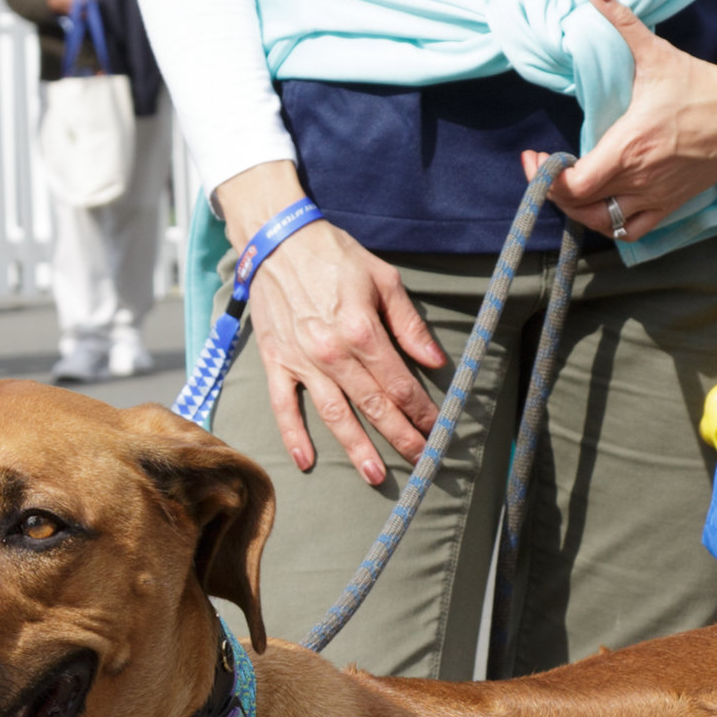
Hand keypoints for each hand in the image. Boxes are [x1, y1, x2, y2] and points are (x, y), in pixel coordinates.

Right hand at [214, 165, 446, 488]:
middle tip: (422, 462)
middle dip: (400, 436)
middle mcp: (332, 352)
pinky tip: (307, 461)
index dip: (422, 410)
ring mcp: (302, 361)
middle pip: (372, 405)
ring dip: (356, 447)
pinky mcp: (277, 362)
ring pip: (333, 414)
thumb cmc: (335, 256)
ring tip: (375, 475)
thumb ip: (409, 324)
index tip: (439, 428)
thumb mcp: (383, 279)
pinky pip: (284, 406)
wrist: (277, 241)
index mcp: (362, 330)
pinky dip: (294, 434)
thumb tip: (435, 360)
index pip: (399, 383)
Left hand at [537, 0, 716, 242]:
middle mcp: (641, 177)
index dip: (545, 178)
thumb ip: (621, 20)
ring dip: (578, 211)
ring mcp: (657, 195)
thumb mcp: (656, 52)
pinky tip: (600, 205)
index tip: (535, 157)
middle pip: (581, 206)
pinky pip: (632, 231)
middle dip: (553, 190)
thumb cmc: (699, 84)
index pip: (575, 184)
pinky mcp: (672, 204)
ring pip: (603, 223)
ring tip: (568, 188)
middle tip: (545, 168)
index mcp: (631, 145)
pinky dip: (610, 224)